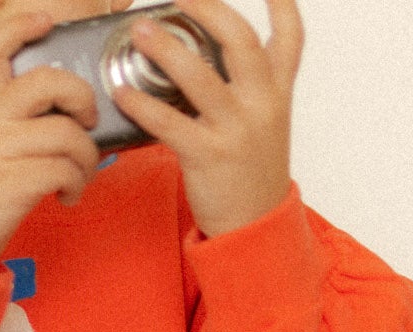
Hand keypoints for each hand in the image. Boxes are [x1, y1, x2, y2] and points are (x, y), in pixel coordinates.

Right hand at [0, 11, 102, 270]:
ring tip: (79, 177)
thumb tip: (67, 117)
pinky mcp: (15, 181)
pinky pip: (66, 169)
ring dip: (87, 159)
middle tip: (87, 121)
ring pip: (68, 134)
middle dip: (82, 98)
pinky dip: (77, 184)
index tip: (46, 22)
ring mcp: (1, 149)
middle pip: (49, 82)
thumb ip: (14, 124)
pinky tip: (67, 196)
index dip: (21, 27)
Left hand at [110, 0, 302, 237]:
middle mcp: (261, 105)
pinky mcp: (208, 157)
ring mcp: (235, 130)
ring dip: (166, 49)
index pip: (291, 36)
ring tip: (140, 31)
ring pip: (200, 77)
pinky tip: (121, 93)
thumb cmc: (251, 173)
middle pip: (239, 41)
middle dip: (206, 9)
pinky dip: (142, 105)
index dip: (282, 4)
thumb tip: (210, 53)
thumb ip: (247, 87)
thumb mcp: (264, 124)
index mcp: (278, 92)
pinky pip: (170, 123)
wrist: (254, 227)